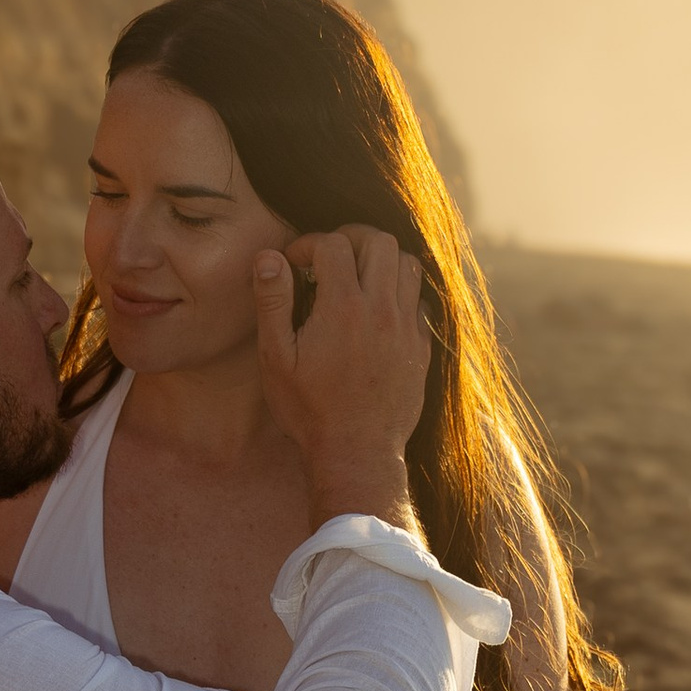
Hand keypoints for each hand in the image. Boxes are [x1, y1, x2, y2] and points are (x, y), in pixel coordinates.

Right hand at [255, 225, 428, 523]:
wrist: (358, 453)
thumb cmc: (309, 409)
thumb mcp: (277, 358)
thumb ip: (273, 302)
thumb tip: (269, 258)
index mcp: (343, 307)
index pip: (333, 244)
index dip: (308, 244)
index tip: (294, 263)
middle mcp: (382, 309)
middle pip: (380, 241)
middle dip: (351, 238)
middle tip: (329, 255)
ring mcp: (407, 327)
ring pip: (408, 264)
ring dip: (381, 260)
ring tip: (356, 276)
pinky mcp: (421, 346)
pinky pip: (419, 299)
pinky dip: (399, 291)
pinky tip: (376, 309)